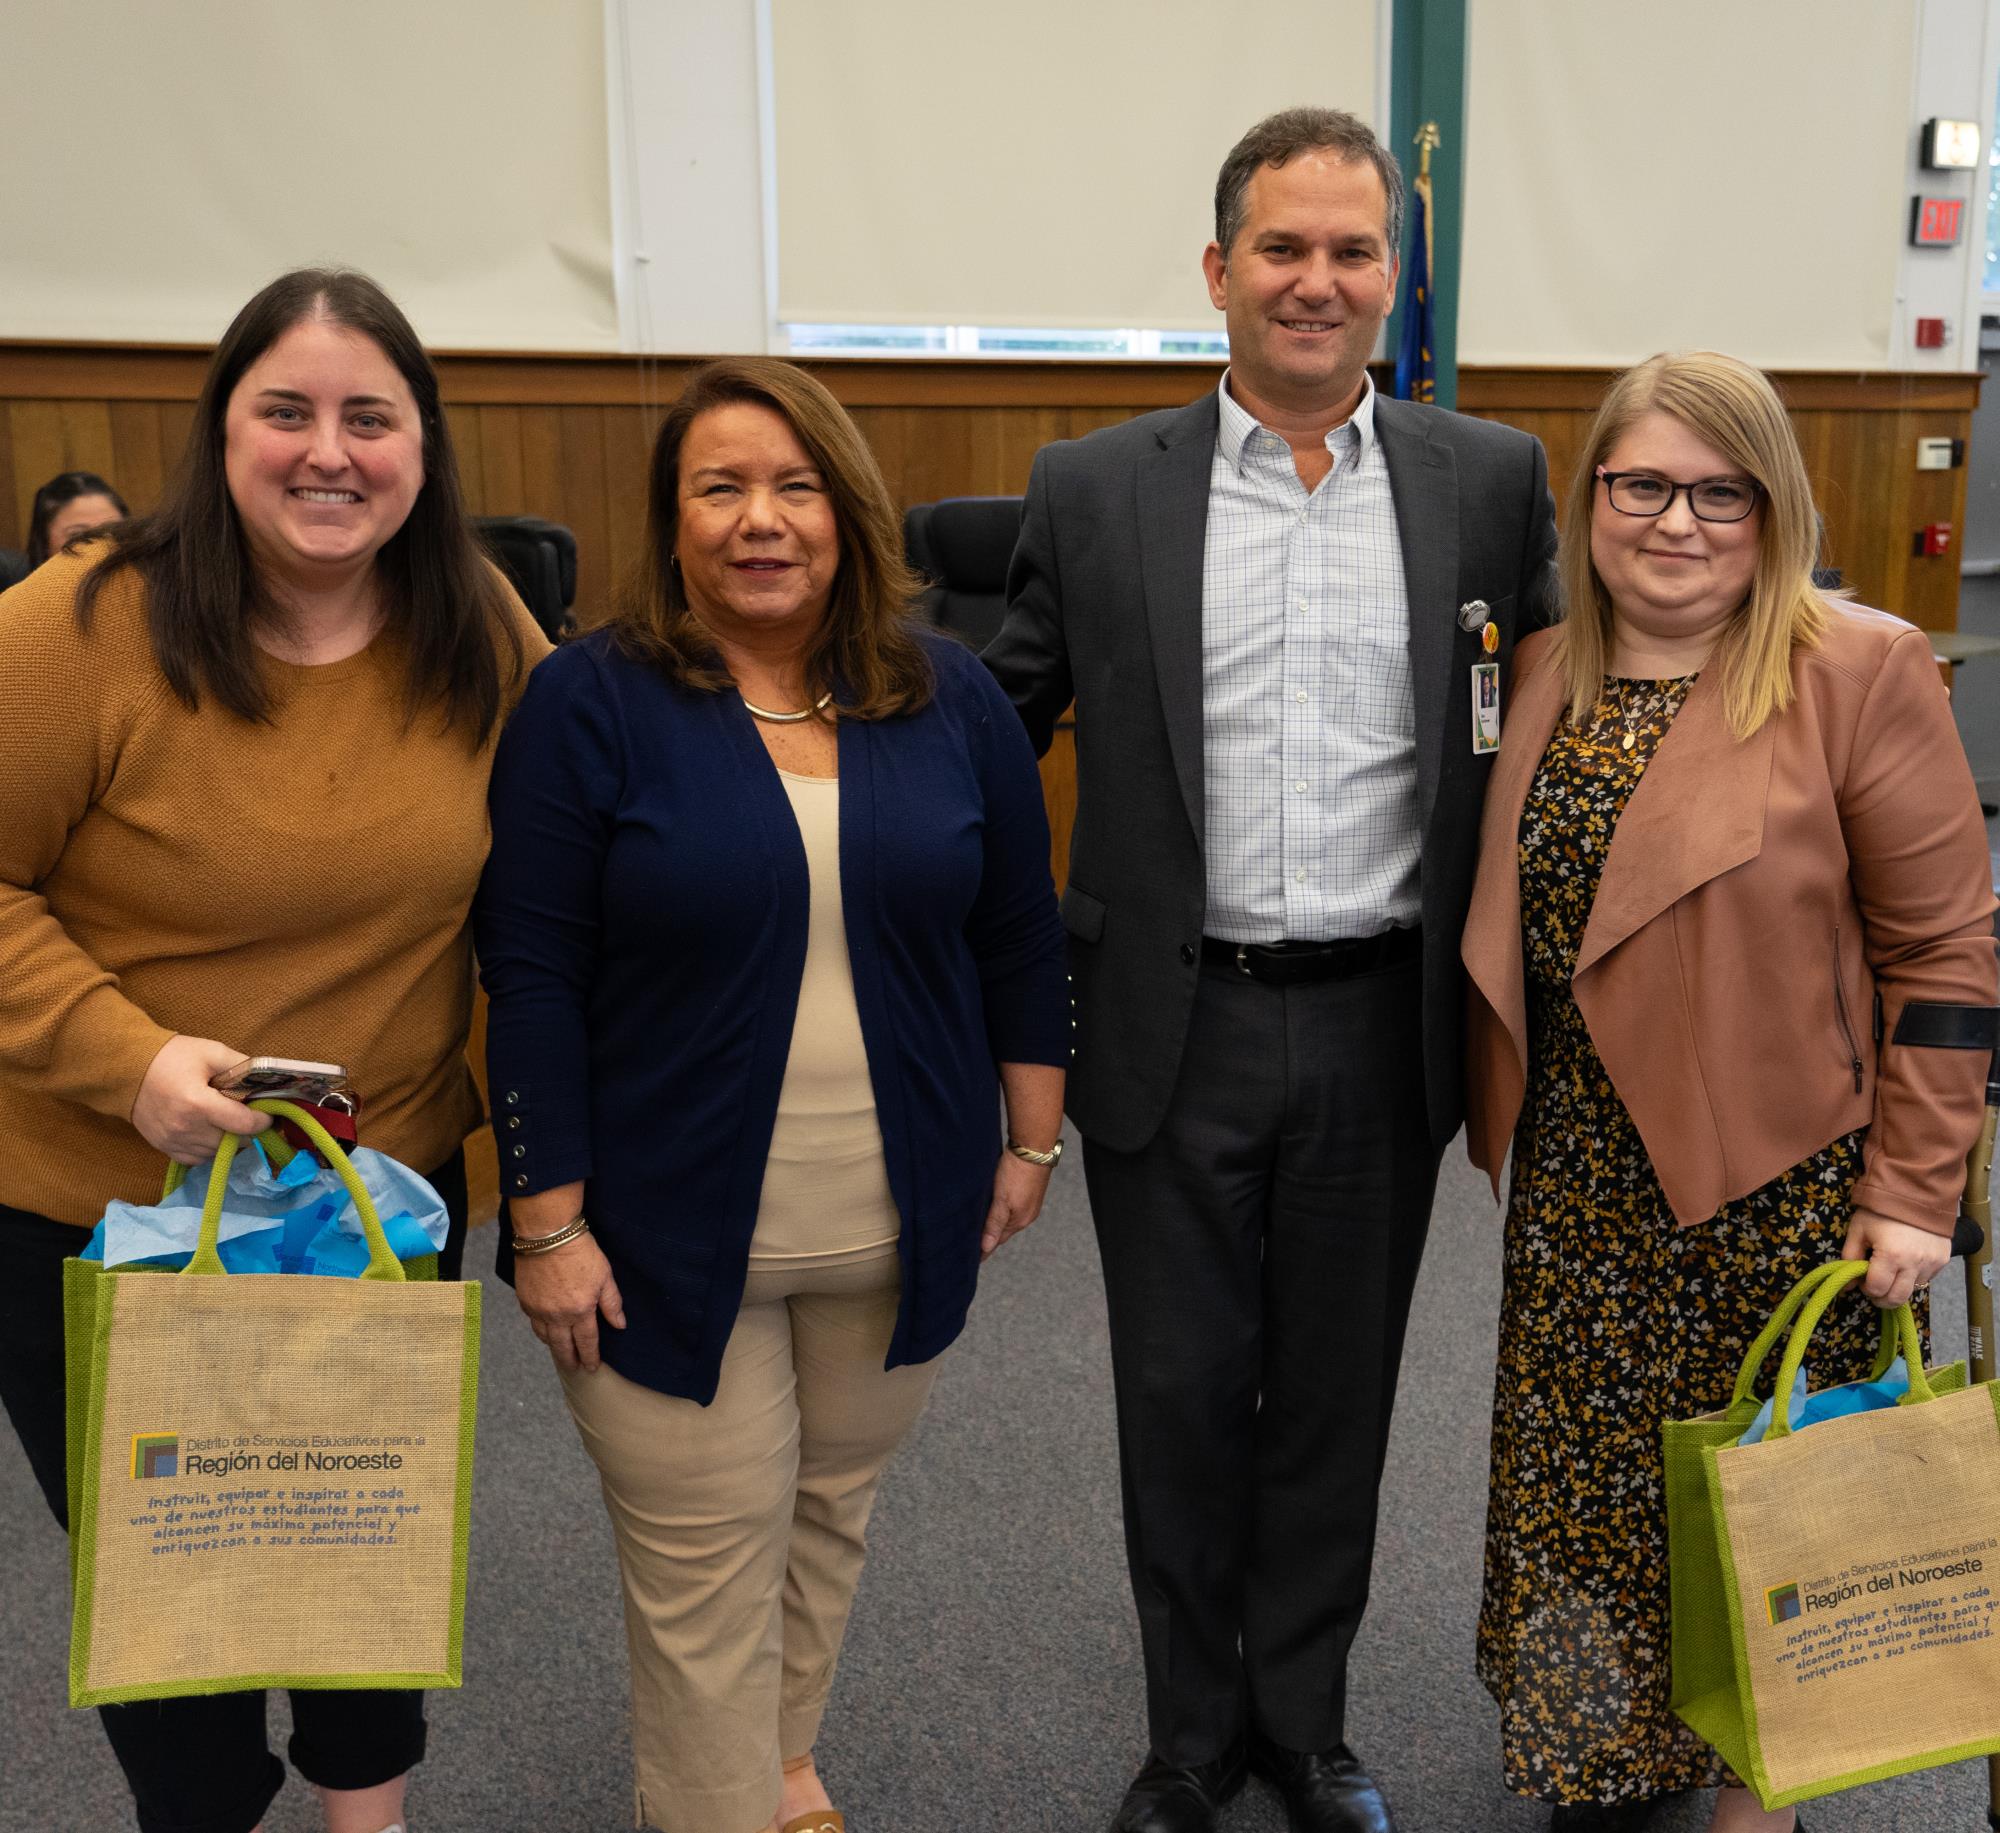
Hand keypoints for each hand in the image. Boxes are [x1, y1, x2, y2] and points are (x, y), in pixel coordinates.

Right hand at [131, 1036, 268, 1164]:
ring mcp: (173, 1141)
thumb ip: (242, 1066)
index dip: (263, 1120)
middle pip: (234, 1142)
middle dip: (247, 1130)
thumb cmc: (172, 1058)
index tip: (267, 1112)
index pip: (244, 1125)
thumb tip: (267, 1081)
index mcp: (199, 1104)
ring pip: (217, 1154)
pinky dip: (209, 1149)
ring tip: (227, 1121)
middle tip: (248, 1115)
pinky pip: (198, 1159)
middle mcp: (186, 1128)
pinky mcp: (164, 1148)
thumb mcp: (211, 1052)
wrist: (128, 1070)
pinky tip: (209, 1131)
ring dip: (228, 1141)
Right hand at [514, 1232, 625, 1371]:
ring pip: (545, 1337)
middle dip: (570, 1360)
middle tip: (575, 1369)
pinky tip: (546, 1329)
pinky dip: (541, 1330)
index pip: (586, 1342)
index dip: (590, 1356)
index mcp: (579, 1311)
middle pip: (562, 1346)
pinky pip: (533, 1323)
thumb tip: (619, 1325)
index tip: (592, 1367)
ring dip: (554, 1346)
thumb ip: (611, 1303)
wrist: (547, 1234)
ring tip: (561, 1350)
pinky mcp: (524, 1301)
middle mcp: (557, 1316)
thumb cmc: (580, 1252)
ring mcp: (538, 1310)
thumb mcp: (604, 1276)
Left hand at [981, 1150, 1052, 1259]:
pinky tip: (993, 1208)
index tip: (972, 1259)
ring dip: (995, 1224)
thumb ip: (994, 1224)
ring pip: (1007, 1219)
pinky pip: (1011, 1208)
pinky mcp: (1028, 1191)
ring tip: (980, 1229)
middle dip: (989, 1238)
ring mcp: (1029, 1202)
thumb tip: (987, 1248)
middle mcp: (1026, 1214)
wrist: (1033, 1147)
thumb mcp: (1001, 1200)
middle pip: (1003, 1231)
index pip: (998, 1240)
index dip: (984, 1249)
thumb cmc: (1016, 1172)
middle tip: (972, 1246)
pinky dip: (1000, 1212)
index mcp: (1020, 1220)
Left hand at [1841, 1204, 1951, 1308]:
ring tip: (1890, 1272)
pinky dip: (1914, 1277)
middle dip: (1882, 1298)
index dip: (1865, 1288)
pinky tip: (1905, 1263)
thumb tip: (1847, 1284)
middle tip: (1874, 1287)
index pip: (1876, 1289)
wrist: (1915, 1192)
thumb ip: (1850, 1258)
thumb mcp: (1858, 1230)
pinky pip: (1926, 1279)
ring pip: (1913, 1290)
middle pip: (1897, 1298)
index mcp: (1891, 1256)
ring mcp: (1931, 1263)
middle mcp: (1914, 1264)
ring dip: (1899, 1287)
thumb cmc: (1881, 1210)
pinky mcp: (1942, 1260)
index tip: (1862, 1280)